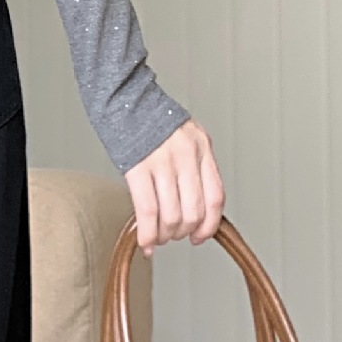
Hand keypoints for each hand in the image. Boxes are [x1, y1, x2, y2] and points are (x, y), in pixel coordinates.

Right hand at [123, 118, 224, 256]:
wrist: (125, 100)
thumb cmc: (153, 121)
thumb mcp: (186, 139)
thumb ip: (195, 167)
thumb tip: (196, 206)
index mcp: (203, 149)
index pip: (216, 197)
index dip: (210, 225)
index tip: (200, 237)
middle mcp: (187, 156)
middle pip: (194, 211)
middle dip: (183, 233)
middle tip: (174, 236)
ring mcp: (162, 163)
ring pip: (172, 216)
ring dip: (165, 235)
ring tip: (158, 237)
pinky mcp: (137, 169)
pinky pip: (147, 211)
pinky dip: (147, 234)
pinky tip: (145, 242)